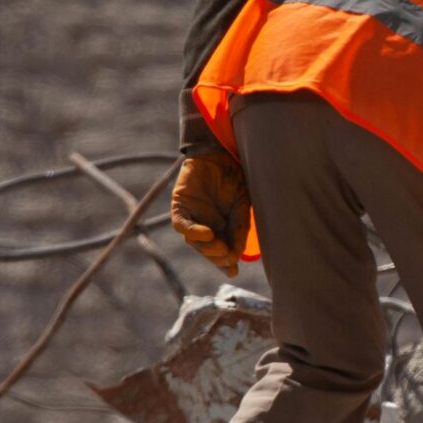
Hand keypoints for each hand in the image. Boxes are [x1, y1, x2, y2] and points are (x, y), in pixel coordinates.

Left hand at [170, 151, 250, 276]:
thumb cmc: (233, 176)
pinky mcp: (180, 207)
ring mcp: (192, 217)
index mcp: (222, 227)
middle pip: (207, 250)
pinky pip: (182, 225)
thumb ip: (239, 228)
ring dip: (207, 248)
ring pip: (194, 242)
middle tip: (228, 257)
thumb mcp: (242, 205)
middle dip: (217, 258)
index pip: (222, 251)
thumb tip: (237, 254)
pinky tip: (207, 234)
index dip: (226, 263)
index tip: (233, 271)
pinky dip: (193, 232)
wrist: (220, 152)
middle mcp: (205, 225)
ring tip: (220, 248)